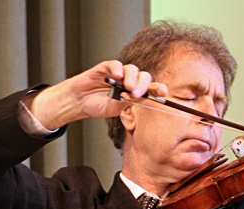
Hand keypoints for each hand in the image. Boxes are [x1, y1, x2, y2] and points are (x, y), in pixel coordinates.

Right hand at [28, 60, 165, 128]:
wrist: (79, 102)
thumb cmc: (97, 105)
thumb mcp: (114, 108)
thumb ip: (126, 102)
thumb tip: (139, 97)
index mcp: (134, 92)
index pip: (150, 88)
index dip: (157, 89)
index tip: (163, 93)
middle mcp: (129, 81)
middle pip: (144, 76)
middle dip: (144, 84)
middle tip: (137, 93)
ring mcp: (118, 74)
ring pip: (132, 69)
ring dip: (132, 78)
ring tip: (127, 88)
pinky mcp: (106, 67)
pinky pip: (115, 64)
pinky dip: (117, 69)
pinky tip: (117, 76)